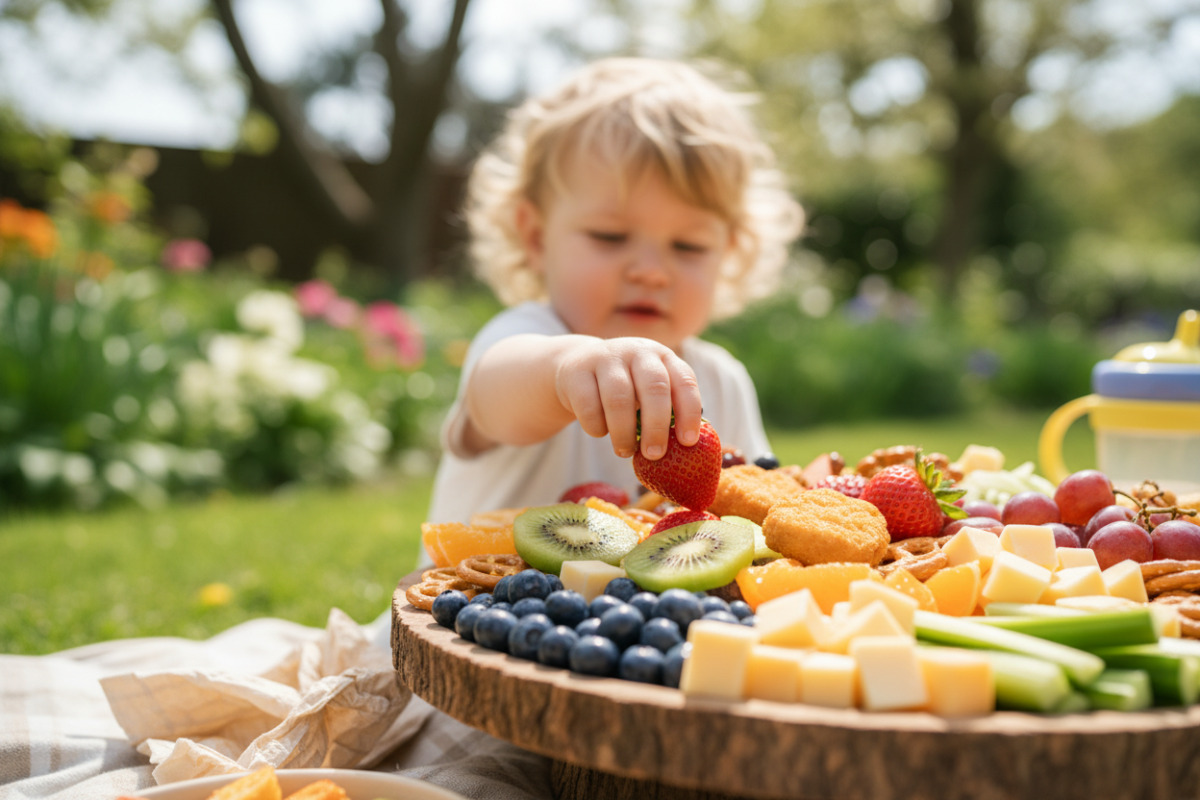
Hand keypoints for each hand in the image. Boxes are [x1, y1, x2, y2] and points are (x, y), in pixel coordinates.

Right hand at [553, 337, 702, 459]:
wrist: (576, 368)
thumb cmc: (625, 389)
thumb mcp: (648, 391)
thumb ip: (667, 411)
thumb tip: (685, 450)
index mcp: (663, 357)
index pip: (684, 382)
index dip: (689, 413)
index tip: (688, 442)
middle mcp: (637, 352)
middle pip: (654, 388)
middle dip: (657, 427)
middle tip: (655, 455)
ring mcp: (606, 358)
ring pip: (619, 399)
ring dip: (624, 433)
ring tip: (625, 452)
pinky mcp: (577, 371)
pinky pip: (589, 406)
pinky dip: (596, 427)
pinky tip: (600, 432)